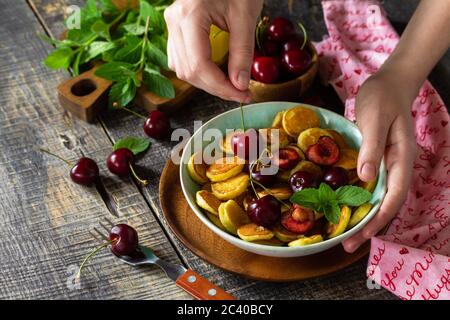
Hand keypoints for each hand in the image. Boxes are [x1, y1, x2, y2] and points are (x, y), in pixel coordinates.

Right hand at [164, 0, 262, 101]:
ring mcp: (172, 24)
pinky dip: (198, 70)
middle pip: (188, 71)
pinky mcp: (176, 27)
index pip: (199, 66)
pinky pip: (181, 58)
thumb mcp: (245, 16)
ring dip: (206, 82)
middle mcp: (174, 21)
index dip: (221, 87)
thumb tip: (240, 85)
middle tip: (241, 92)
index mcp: (189, 16)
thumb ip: (242, 53)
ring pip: (181, 68)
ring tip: (231, 84)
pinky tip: (217, 71)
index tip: (242, 94)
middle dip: (215, 87)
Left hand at [342, 69, 416, 252]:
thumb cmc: (382, 98)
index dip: (378, 217)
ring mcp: (387, 165)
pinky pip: (369, 187)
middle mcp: (396, 167)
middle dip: (368, 226)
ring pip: (378, 198)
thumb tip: (365, 178)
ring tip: (344, 236)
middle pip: (386, 203)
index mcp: (401, 159)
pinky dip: (358, 201)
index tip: (362, 234)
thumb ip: (372, 147)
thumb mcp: (375, 119)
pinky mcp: (376, 160)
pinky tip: (345, 209)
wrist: (388, 84)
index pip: (393, 196)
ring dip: (362, 217)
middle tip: (347, 245)